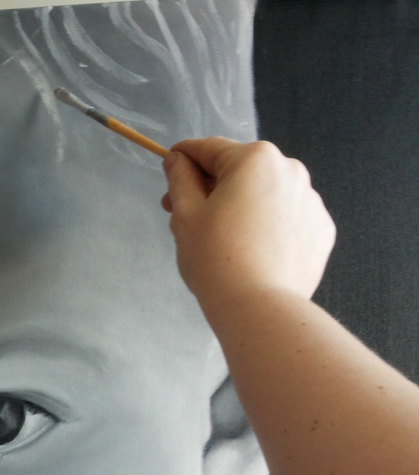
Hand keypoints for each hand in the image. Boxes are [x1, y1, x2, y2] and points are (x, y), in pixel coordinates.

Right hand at [161, 138, 334, 311]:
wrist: (260, 307)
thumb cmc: (215, 256)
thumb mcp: (186, 215)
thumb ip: (180, 179)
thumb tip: (177, 159)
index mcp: (255, 159)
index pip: (210, 149)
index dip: (184, 158)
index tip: (169, 167)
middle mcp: (290, 169)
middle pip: (240, 171)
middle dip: (212, 187)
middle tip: (185, 216)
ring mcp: (312, 200)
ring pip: (265, 194)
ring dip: (241, 205)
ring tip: (222, 238)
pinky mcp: (322, 230)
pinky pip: (286, 218)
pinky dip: (267, 226)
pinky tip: (252, 251)